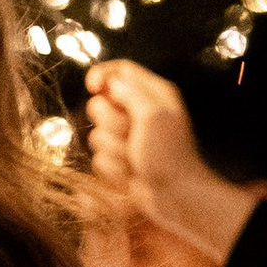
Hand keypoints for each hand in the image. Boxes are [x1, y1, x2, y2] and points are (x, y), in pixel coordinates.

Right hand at [84, 61, 266, 266]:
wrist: (175, 196)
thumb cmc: (168, 155)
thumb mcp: (153, 115)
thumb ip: (131, 91)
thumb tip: (110, 83)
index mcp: (153, 94)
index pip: (120, 70)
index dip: (101, 76)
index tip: (91, 88)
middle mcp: (139, 112)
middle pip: (101, 103)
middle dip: (110, 122)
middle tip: (131, 134)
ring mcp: (128, 137)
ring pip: (97, 134)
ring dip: (113, 149)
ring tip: (134, 159)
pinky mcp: (120, 158)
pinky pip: (99, 157)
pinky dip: (113, 167)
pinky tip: (131, 173)